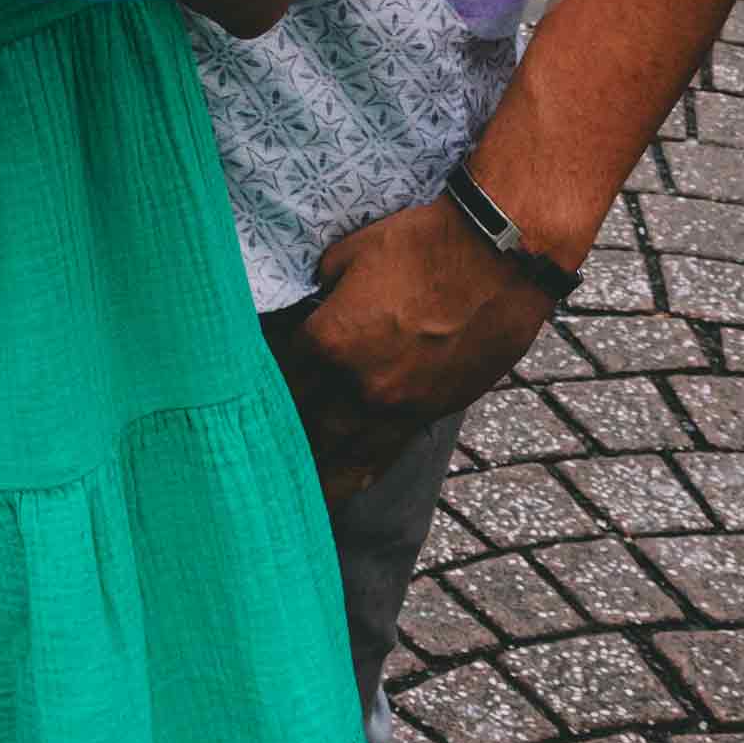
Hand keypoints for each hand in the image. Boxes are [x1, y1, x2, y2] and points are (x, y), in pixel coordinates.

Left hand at [273, 192, 557, 493]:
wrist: (498, 259)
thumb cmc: (422, 244)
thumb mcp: (351, 254)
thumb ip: (324, 288)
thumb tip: (316, 301)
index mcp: (329, 340)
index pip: (281, 378)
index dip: (261, 392)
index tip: (245, 404)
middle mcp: (358, 382)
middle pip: (307, 424)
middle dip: (283, 440)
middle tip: (260, 457)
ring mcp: (397, 404)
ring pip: (344, 453)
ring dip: (316, 474)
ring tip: (292, 498)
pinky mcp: (433, 412)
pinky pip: (387, 453)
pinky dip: (361, 473)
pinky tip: (344, 489)